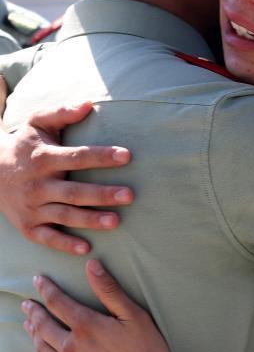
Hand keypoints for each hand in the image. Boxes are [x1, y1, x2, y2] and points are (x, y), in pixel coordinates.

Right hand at [0, 102, 132, 254]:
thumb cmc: (26, 144)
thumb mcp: (38, 122)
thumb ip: (63, 112)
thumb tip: (89, 104)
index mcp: (44, 159)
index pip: (77, 157)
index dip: (101, 156)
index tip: (127, 155)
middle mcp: (38, 185)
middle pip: (74, 191)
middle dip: (102, 194)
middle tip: (129, 195)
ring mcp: (32, 208)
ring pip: (64, 216)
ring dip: (90, 220)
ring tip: (116, 221)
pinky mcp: (28, 226)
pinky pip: (48, 238)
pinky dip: (65, 244)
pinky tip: (86, 247)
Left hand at [22, 260, 178, 351]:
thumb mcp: (134, 316)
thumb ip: (110, 290)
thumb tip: (92, 265)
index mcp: (87, 326)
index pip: (59, 302)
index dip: (47, 289)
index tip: (37, 280)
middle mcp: (71, 348)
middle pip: (44, 325)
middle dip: (34, 311)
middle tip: (26, 304)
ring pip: (43, 348)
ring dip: (34, 334)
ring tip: (29, 326)